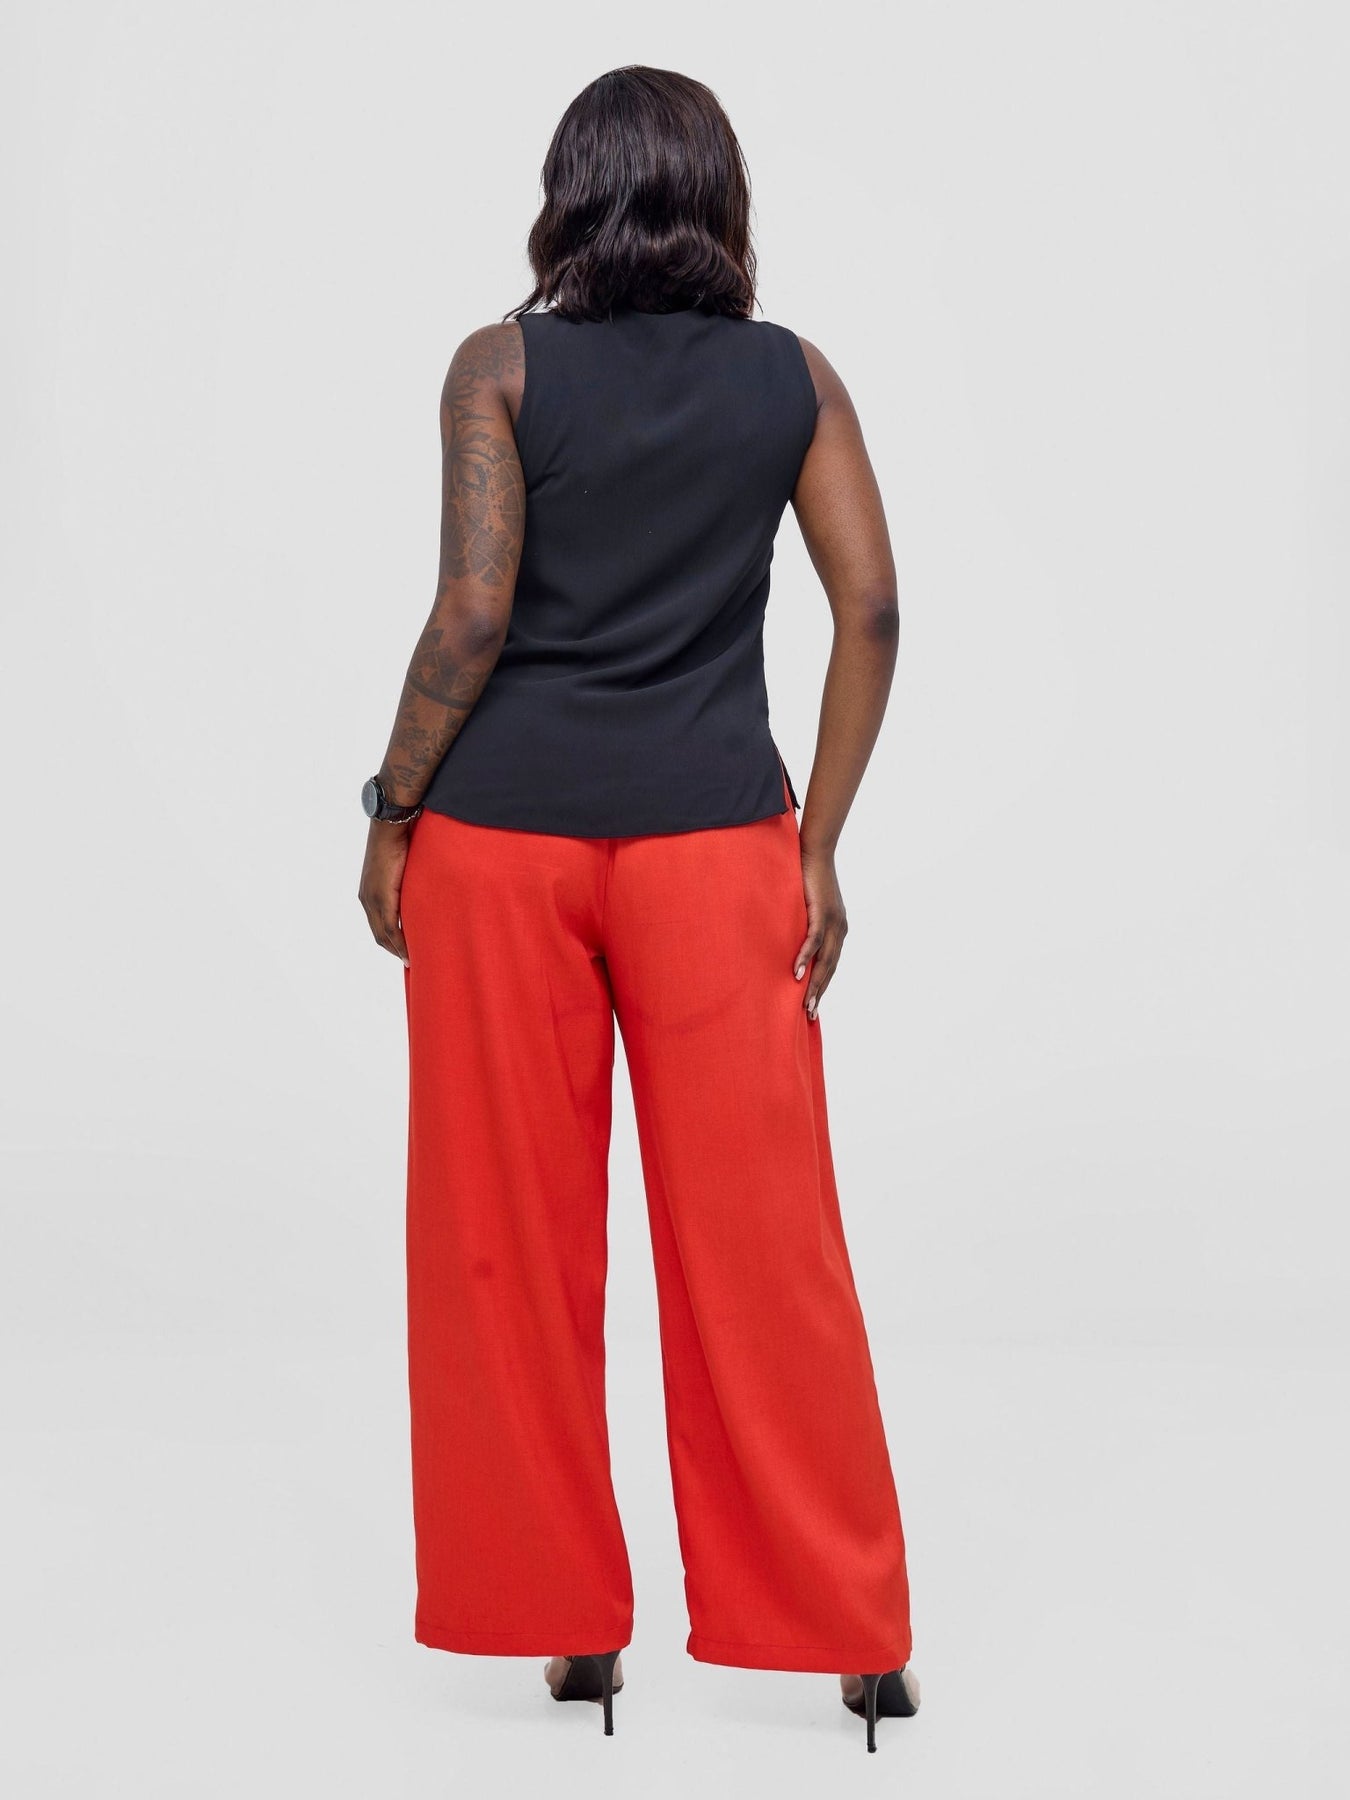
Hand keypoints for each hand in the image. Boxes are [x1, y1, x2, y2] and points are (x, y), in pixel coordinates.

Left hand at [358, 819, 413, 965]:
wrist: (391, 828)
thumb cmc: (400, 841)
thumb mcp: (401, 867)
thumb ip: (405, 883)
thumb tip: (420, 888)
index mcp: (369, 892)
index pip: (378, 923)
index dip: (390, 940)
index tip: (403, 951)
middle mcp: (367, 899)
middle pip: (378, 934)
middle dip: (393, 949)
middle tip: (409, 962)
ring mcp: (372, 899)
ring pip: (383, 934)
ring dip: (397, 949)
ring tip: (411, 961)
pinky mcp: (381, 898)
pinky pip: (390, 928)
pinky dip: (400, 942)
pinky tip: (409, 951)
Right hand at [792, 845, 847, 1020]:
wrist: (815, 852)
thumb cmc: (808, 878)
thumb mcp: (808, 907)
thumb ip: (804, 925)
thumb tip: (790, 941)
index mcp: (838, 930)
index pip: (832, 965)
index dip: (823, 986)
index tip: (814, 1005)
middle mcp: (840, 930)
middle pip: (831, 969)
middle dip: (820, 993)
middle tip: (810, 1015)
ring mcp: (833, 922)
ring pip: (825, 960)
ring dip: (815, 984)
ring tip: (805, 1003)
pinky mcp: (822, 913)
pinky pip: (814, 941)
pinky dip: (806, 958)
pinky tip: (797, 974)